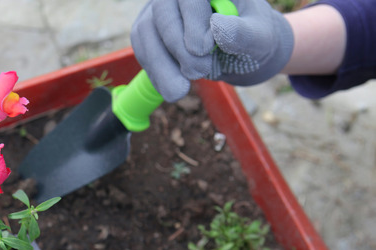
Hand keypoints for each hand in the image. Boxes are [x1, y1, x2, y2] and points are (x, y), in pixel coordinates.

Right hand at [131, 0, 294, 101]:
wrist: (238, 51)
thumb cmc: (252, 39)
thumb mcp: (259, 38)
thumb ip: (243, 34)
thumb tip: (218, 27)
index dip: (194, 18)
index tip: (204, 49)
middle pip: (163, 10)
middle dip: (177, 46)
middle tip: (199, 72)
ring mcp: (160, 8)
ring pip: (145, 31)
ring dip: (160, 65)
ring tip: (181, 90)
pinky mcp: (148, 29)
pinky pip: (141, 48)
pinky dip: (155, 72)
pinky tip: (172, 88)